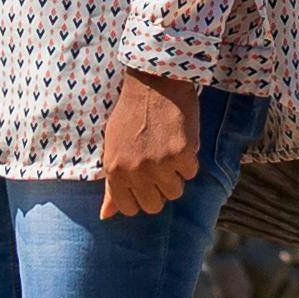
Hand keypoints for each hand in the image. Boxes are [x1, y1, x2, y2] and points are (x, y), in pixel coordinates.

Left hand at [95, 68, 202, 218]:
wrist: (153, 81)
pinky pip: (191, 173)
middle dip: (159, 190)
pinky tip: (180, 140)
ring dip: (176, 176)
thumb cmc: (130, 113)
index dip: (140, 197)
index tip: (145, 183)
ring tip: (169, 152)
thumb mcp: (112, 147)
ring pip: (175, 192)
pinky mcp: (181, 153)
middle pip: (154, 205)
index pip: (129, 208)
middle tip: (160, 167)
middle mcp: (135, 171)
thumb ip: (112, 184)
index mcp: (114, 170)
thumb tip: (106, 216)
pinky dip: (189, 160)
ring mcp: (159, 163)